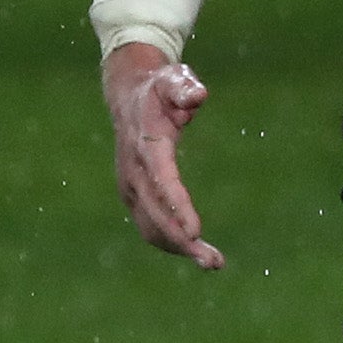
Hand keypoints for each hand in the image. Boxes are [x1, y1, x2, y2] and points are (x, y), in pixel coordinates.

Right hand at [104, 42, 219, 268]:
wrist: (128, 97)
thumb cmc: (159, 89)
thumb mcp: (173, 79)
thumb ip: (185, 88)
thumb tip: (198, 95)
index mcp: (147, 147)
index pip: (163, 181)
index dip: (178, 207)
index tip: (196, 230)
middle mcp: (134, 172)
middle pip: (156, 213)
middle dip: (182, 240)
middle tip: (213, 262)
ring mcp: (131, 186)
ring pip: (151, 226)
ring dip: (179, 248)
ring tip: (213, 263)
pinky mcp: (134, 195)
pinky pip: (150, 225)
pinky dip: (170, 242)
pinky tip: (195, 253)